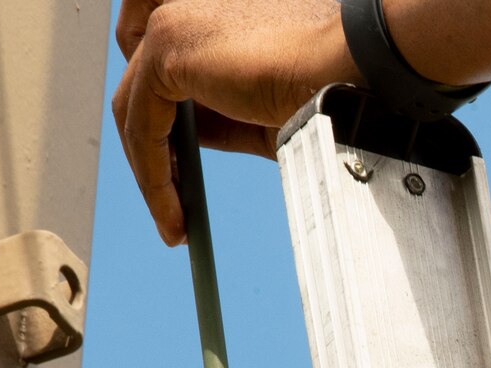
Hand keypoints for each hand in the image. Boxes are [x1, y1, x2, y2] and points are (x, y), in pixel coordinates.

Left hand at [112, 0, 354, 243]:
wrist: (355, 70)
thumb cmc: (330, 83)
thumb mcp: (261, 109)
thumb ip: (219, 117)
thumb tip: (184, 148)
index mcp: (209, 12)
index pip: (165, 69)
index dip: (165, 121)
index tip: (180, 173)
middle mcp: (183, 8)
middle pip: (141, 90)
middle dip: (153, 153)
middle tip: (173, 206)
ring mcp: (171, 23)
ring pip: (135, 111)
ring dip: (152, 174)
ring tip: (176, 223)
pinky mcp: (167, 48)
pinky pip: (142, 126)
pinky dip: (154, 176)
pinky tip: (175, 212)